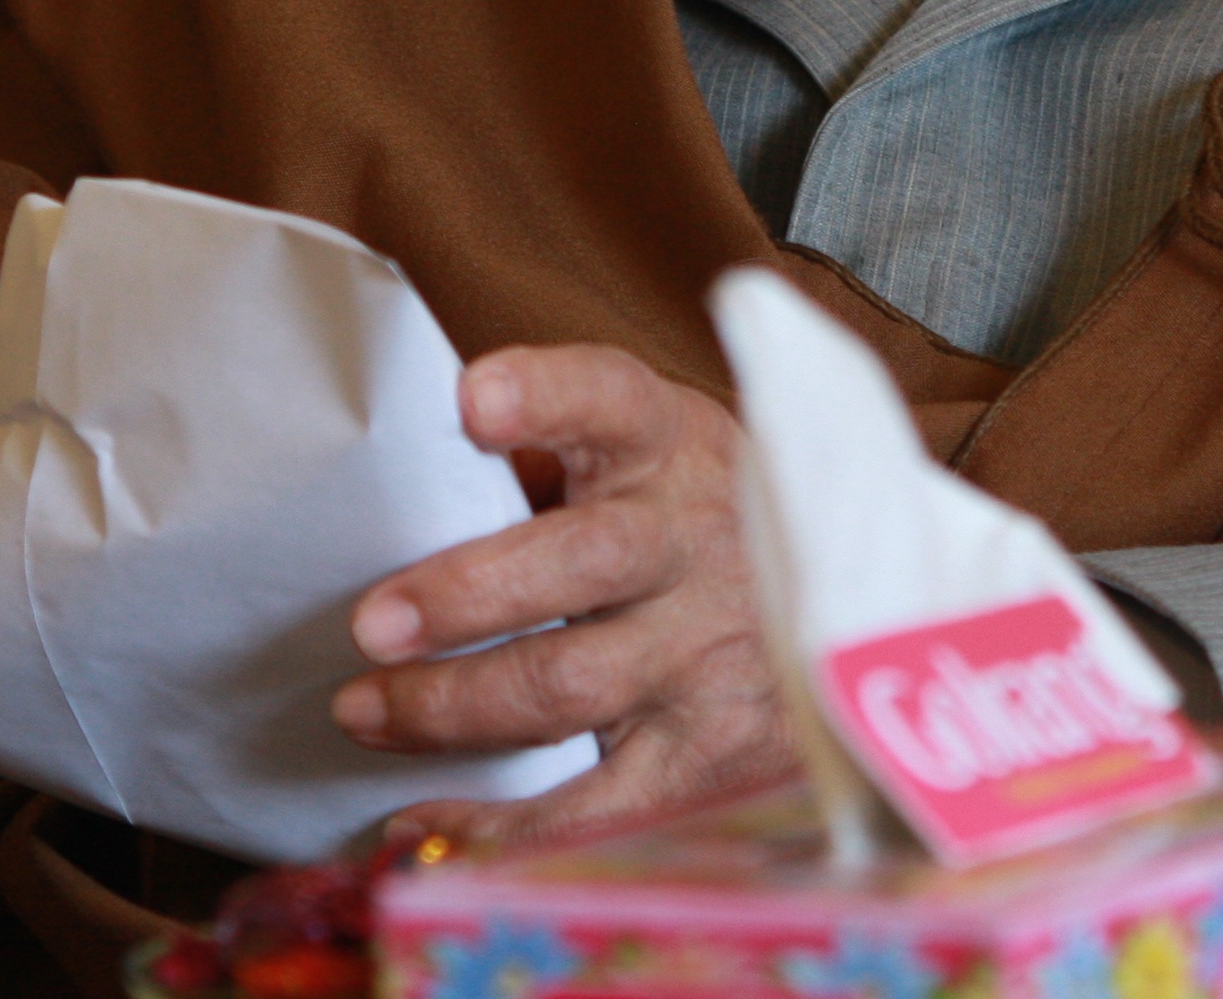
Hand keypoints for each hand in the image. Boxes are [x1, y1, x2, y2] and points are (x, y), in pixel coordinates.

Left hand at [331, 343, 798, 849]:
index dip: (544, 397)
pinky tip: (426, 824)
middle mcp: (697, 542)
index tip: (473, 401)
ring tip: (365, 712)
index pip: (610, 399)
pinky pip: (594, 804)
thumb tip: (405, 493)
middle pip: (581, 562)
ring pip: (568, 685)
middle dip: (466, 594)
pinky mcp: (709, 755)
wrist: (856, 617)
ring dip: (450, 706)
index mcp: (671, 446)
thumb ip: (551, 463)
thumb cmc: (699, 526)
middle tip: (372, 623)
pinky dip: (499, 825)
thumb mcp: (652, 461)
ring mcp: (708, 653)